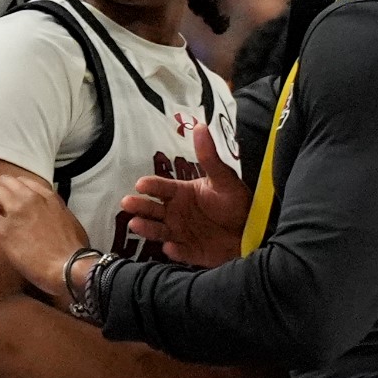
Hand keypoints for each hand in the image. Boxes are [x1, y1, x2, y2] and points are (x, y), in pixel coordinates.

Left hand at [0, 175, 90, 299]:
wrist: (68, 266)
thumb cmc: (73, 249)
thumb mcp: (70, 221)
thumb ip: (57, 213)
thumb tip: (52, 218)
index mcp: (48, 196)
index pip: (23, 181)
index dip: (13, 190)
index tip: (10, 201)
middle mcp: (31, 198)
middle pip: (5, 181)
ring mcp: (17, 212)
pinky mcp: (4, 230)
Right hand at [119, 122, 248, 268]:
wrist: (251, 229)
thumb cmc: (235, 201)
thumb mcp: (223, 178)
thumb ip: (209, 156)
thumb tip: (200, 126)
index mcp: (182, 193)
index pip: (162, 188)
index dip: (151, 185)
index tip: (140, 183)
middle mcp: (176, 212)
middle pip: (153, 209)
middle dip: (140, 206)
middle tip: (127, 203)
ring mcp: (181, 233)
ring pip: (159, 231)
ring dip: (148, 228)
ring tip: (137, 224)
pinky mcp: (189, 252)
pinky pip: (179, 252)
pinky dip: (174, 250)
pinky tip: (170, 247)